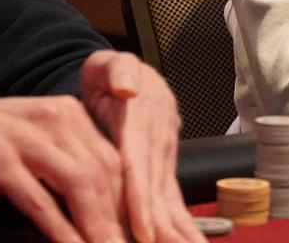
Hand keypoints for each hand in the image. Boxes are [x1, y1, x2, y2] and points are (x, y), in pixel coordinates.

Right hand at [0, 96, 126, 242]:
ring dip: (95, 226)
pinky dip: (60, 229)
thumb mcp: (40, 140)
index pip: (113, 159)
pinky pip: (39, 200)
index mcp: (71, 115)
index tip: (137, 228)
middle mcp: (55, 121)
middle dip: (118, 217)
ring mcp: (27, 140)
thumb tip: (107, 204)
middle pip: (102, 173)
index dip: (129, 198)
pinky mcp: (0, 162)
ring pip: (78, 185)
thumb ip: (72, 159)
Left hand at [81, 51, 202, 242]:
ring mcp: (165, 156)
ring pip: (170, 201)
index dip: (141, 198)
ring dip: (180, 231)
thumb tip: (127, 87)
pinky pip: (172, 201)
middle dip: (165, 227)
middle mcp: (159, 142)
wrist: (124, 75)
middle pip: (160, 191)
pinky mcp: (164, 168)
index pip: (140, 164)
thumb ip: (117, 70)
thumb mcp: (107, 63)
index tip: (142, 228)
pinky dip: (180, 226)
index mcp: (143, 119)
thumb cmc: (109, 74)